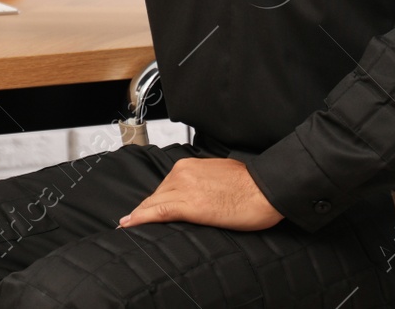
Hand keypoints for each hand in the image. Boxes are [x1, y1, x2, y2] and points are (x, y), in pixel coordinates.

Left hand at [118, 158, 283, 230]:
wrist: (265, 189)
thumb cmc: (249, 186)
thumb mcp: (219, 177)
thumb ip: (201, 183)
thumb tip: (197, 196)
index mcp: (190, 166)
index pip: (164, 187)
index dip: (151, 202)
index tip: (141, 212)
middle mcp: (183, 173)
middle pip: (156, 196)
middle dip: (146, 210)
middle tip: (133, 223)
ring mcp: (185, 188)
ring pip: (154, 203)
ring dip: (142, 216)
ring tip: (129, 227)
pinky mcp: (190, 205)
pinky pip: (159, 211)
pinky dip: (142, 218)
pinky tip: (130, 224)